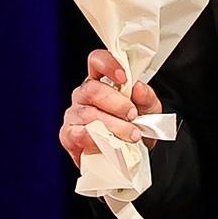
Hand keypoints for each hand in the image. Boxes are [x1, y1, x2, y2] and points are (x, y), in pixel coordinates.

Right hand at [60, 49, 163, 166]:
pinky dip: (97, 139)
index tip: (123, 78)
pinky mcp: (68, 135)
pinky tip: (110, 143)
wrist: (127, 157)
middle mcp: (84, 94)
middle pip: (92, 89)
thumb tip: (139, 88)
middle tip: (132, 115)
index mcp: (101, 81)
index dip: (108, 65)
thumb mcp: (149, 111)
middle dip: (116, 103)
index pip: (97, 61)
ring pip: (88, 113)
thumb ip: (146, 98)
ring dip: (113, 125)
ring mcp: (74, 114)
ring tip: (130, 134)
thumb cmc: (133, 128)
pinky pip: (78, 134)